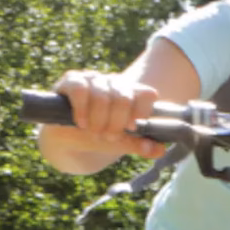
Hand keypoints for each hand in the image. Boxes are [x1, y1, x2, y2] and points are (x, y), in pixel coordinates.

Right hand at [50, 70, 166, 160]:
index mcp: (133, 93)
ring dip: (98, 120)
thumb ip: (141, 145)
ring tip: (93, 132)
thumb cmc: (100, 137)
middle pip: (124, 98)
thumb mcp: (122, 143)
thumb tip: (160, 150)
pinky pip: (81, 90)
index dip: (142, 112)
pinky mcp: (72, 80)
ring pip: (102, 96)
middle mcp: (115, 82)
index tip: (132, 128)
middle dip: (117, 122)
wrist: (70, 140)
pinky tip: (81, 123)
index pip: (147, 94)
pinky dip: (82, 110)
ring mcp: (94, 79)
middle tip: (109, 137)